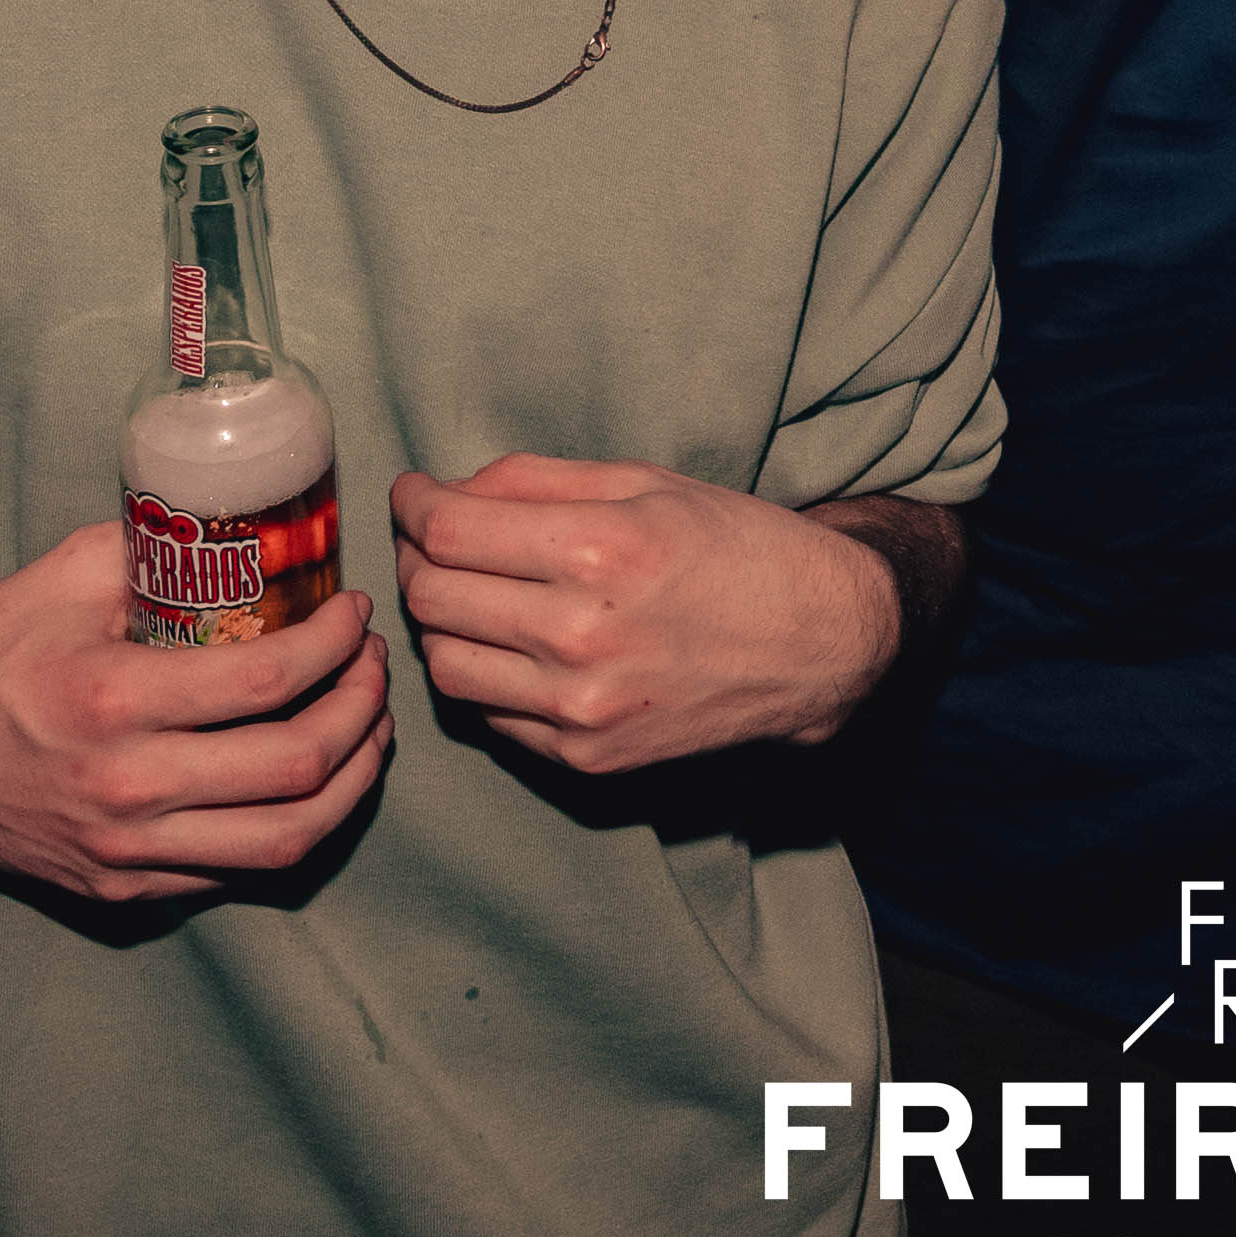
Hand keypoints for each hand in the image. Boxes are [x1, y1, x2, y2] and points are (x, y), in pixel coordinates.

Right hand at [0, 524, 388, 902]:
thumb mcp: (66, 576)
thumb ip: (157, 552)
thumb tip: (248, 531)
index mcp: (114, 700)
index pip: (269, 679)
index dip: (336, 645)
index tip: (355, 613)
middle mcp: (127, 788)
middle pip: (298, 768)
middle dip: (363, 711)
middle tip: (373, 669)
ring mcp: (127, 852)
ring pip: (286, 840)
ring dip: (350, 782)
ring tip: (366, 732)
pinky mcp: (122, 891)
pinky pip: (238, 871)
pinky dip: (291, 825)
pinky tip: (307, 781)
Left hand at [391, 457, 906, 768]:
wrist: (822, 644)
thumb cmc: (738, 547)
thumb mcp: (648, 482)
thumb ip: (536, 480)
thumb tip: (445, 491)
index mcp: (601, 551)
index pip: (449, 531)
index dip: (413, 505)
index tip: (415, 494)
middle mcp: (583, 636)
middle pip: (431, 596)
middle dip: (415, 556)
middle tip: (436, 539)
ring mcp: (581, 708)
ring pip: (444, 664)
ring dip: (439, 621)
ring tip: (468, 592)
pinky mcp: (587, 757)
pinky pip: (488, 715)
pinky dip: (483, 673)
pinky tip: (512, 642)